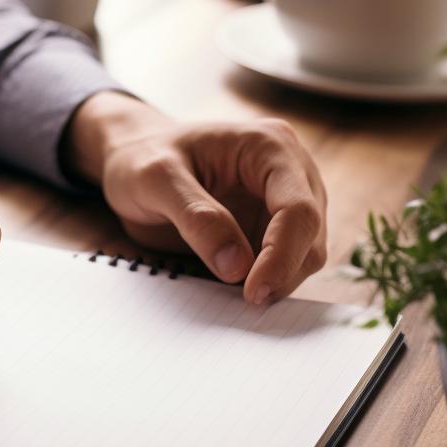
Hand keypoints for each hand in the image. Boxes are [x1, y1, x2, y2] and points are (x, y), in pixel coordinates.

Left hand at [64, 92, 326, 303]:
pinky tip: (235, 284)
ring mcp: (287, 198)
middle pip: (311, 235)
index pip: (298, 208)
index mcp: (269, 145)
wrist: (135, 159)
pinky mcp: (275, 225)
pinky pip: (287, 262)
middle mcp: (291, 169)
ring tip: (232, 290)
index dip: (282, 256)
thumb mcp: (155, 180)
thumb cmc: (142, 158)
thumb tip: (237, 266)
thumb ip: (196, 217)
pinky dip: (268, 279)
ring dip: (277, 279)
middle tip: (243, 301)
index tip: (254, 292)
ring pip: (306, 254)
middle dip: (282, 272)